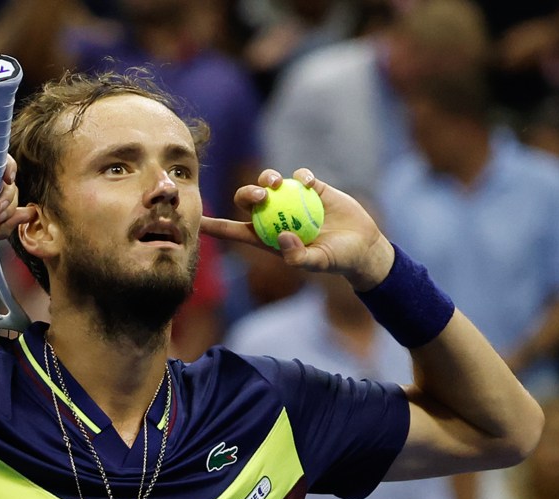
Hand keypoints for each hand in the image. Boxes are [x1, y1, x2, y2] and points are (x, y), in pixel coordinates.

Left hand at [200, 168, 394, 289]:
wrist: (363, 246)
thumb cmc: (337, 260)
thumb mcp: (319, 262)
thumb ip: (300, 257)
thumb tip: (283, 237)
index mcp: (268, 237)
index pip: (234, 231)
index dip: (214, 226)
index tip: (195, 221)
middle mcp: (275, 216)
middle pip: (248, 200)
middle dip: (246, 195)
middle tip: (261, 196)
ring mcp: (292, 200)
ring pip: (269, 183)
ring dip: (267, 179)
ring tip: (276, 183)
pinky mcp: (313, 188)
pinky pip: (300, 176)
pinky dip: (301, 176)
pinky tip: (309, 183)